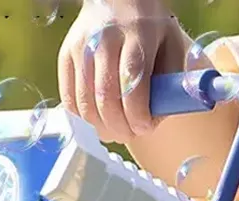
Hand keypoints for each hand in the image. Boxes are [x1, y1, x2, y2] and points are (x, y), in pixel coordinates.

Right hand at [58, 0, 187, 143]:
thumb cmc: (150, 28)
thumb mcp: (172, 47)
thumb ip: (170, 83)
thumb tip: (156, 120)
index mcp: (137, 35)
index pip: (132, 82)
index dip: (138, 115)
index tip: (146, 127)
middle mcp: (104, 39)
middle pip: (106, 98)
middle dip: (120, 128)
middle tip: (131, 135)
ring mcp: (81, 47)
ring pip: (86, 104)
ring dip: (102, 127)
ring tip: (116, 131)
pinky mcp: (66, 56)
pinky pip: (70, 99)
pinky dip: (84, 117)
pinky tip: (99, 118)